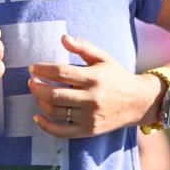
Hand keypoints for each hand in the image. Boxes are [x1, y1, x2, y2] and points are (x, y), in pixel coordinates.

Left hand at [28, 34, 159, 136]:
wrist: (138, 102)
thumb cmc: (116, 77)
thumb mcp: (103, 58)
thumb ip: (83, 47)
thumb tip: (63, 37)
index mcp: (95, 78)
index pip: (61, 72)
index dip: (43, 69)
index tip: (33, 67)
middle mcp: (92, 99)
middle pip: (55, 94)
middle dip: (37, 86)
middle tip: (31, 81)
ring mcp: (90, 117)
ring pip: (56, 112)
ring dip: (40, 102)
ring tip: (37, 93)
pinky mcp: (89, 131)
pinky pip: (62, 131)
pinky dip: (46, 126)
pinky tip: (37, 116)